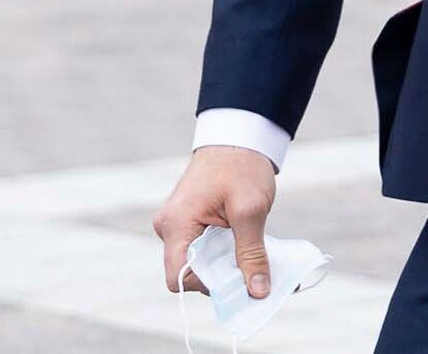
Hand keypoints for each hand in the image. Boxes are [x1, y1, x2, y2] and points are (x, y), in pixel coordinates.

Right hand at [155, 145, 276, 299]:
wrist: (237, 136)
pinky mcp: (188, 223)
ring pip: (197, 263)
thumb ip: (252, 253)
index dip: (209, 286)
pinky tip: (244, 249)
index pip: (179, 277)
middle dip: (221, 278)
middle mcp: (169, 228)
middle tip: (252, 272)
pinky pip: (202, 250)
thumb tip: (258, 292)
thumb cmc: (241, 166)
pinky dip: (223, 254)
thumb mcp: (250, 209)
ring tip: (252, 258)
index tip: (239, 280)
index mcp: (176, 224)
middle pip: (188, 273)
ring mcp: (177, 226)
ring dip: (224, 266)